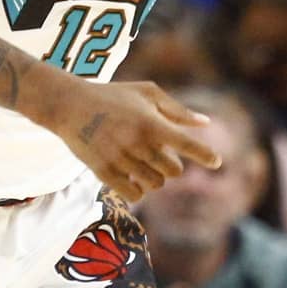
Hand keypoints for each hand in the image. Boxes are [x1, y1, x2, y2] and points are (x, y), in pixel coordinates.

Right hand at [49, 80, 219, 201]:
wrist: (69, 105)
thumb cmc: (112, 96)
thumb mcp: (145, 92)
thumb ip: (176, 110)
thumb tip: (206, 123)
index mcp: (150, 122)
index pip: (186, 144)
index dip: (205, 155)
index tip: (217, 162)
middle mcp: (137, 143)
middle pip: (173, 171)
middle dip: (170, 165)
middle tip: (158, 154)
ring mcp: (120, 159)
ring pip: (155, 184)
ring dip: (155, 177)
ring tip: (142, 163)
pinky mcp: (104, 172)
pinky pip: (135, 195)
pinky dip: (139, 189)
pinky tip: (132, 176)